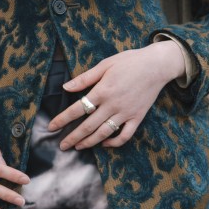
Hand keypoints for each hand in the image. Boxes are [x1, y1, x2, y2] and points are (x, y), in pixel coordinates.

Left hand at [49, 41, 186, 151]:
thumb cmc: (130, 62)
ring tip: (78, 147)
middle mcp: (113, 105)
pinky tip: (105, 143)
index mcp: (103, 90)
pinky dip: (114, 142)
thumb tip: (66, 87)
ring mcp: (126, 113)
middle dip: (73, 137)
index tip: (52, 127)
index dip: (63, 119)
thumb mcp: (105, 65)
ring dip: (89, 142)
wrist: (157, 65)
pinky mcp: (137, 117)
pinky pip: (125, 135)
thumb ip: (85, 78)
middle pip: (89, 126)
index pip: (78, 108)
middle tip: (62, 146)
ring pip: (104, 133)